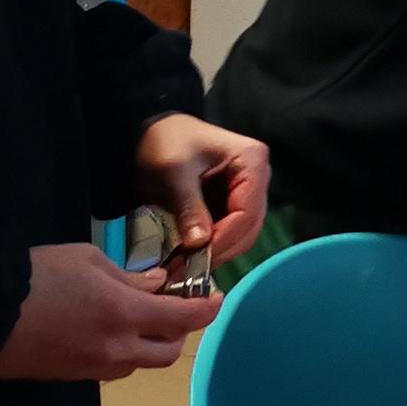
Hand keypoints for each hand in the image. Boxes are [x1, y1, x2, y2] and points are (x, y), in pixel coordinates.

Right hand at [0, 242, 204, 380]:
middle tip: (178, 304)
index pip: (184, 319)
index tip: (217, 297)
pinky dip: (125, 351)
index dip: (207, 309)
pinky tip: (111, 329)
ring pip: (141, 363)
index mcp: (125, 315)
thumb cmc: (38, 277)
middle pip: (169, 351)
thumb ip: (130, 277)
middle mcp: (117, 350)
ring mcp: (94, 369)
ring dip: (152, 343)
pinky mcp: (73, 377)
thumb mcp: (89, 261)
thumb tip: (158, 285)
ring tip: (143, 315)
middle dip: (181, 329)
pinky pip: (114, 368)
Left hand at [130, 112, 271, 268]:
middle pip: (249, 227)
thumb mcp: (174, 172)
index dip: (224, 239)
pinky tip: (188, 257)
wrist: (149, 135)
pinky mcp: (231, 204)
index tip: (196, 259)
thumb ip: (189, 206)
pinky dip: (211, 247)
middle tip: (187, 270)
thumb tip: (199, 243)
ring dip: (215, 253)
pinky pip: (228, 232)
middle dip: (220, 250)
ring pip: (241, 234)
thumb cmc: (164, 143)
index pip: (247, 211)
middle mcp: (257, 178)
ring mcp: (247, 192)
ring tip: (184, 267)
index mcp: (252, 161)